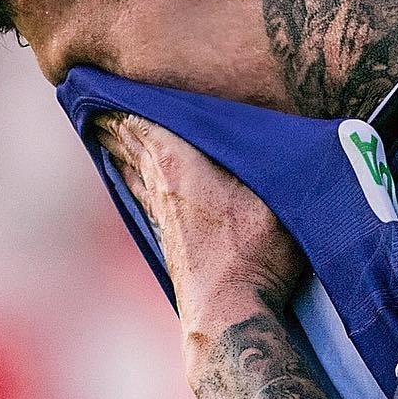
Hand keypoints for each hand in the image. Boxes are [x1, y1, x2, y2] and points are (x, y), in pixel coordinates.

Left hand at [94, 113, 305, 339]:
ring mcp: (161, 216)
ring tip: (110, 132)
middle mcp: (161, 186)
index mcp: (178, 164)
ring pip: (133, 172)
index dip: (120, 103)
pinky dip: (133, 178)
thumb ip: (277, 159)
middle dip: (115, 122)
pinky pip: (142, 195)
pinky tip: (137, 181)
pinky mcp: (168, 241)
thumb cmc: (253, 252)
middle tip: (97, 102)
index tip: (100, 84)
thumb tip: (300, 134)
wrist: (230, 314)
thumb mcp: (274, 195)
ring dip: (121, 150)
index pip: (139, 123)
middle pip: (130, 145)